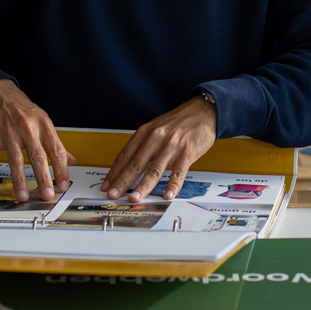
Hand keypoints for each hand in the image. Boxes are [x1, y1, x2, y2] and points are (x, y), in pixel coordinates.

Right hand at [0, 79, 72, 201]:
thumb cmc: (20, 107)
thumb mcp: (42, 119)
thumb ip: (55, 142)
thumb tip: (70, 159)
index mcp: (43, 125)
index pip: (56, 150)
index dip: (62, 169)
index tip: (64, 184)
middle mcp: (27, 128)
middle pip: (38, 157)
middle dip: (43, 178)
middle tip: (47, 194)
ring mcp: (9, 132)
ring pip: (15, 160)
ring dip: (19, 180)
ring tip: (23, 195)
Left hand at [102, 95, 218, 201]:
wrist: (203, 111)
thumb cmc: (179, 122)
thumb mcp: (156, 128)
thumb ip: (143, 145)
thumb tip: (129, 166)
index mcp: (145, 132)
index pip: (125, 155)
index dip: (114, 172)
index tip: (107, 185)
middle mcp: (156, 138)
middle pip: (136, 164)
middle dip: (122, 181)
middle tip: (113, 195)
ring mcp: (172, 145)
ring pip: (154, 170)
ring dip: (143, 186)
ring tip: (135, 198)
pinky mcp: (187, 152)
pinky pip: (178, 172)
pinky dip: (172, 185)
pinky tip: (167, 195)